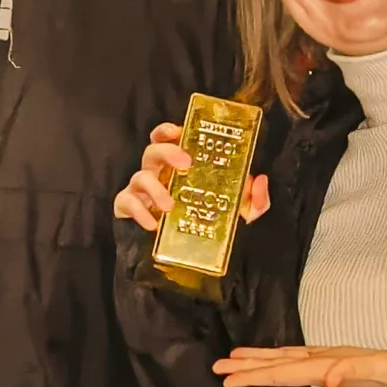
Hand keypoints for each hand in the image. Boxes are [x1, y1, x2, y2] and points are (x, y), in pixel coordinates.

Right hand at [115, 122, 271, 230]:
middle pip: (153, 150)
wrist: (184, 255)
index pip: (168, 138)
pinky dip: (138, 211)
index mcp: (178, 166)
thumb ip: (253, 200)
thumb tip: (260, 180)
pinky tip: (152, 224)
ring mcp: (141, 190)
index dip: (168, 130)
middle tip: (185, 164)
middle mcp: (158, 173)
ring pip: (139, 176)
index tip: (179, 131)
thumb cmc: (205, 222)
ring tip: (169, 206)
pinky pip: (126, 202)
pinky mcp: (129, 208)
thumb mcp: (237, 213)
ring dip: (154, 188)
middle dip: (167, 151)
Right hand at [213, 345, 386, 386]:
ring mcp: (333, 364)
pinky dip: (283, 365)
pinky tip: (278, 366)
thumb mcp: (384, 370)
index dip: (256, 374)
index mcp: (330, 361)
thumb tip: (323, 375)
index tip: (228, 377)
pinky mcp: (340, 372)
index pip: (286, 369)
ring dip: (262, 362)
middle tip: (218, 367)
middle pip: (281, 362)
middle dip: (249, 365)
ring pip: (288, 361)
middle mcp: (327, 359)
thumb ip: (354, 369)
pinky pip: (301, 367)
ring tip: (236, 360)